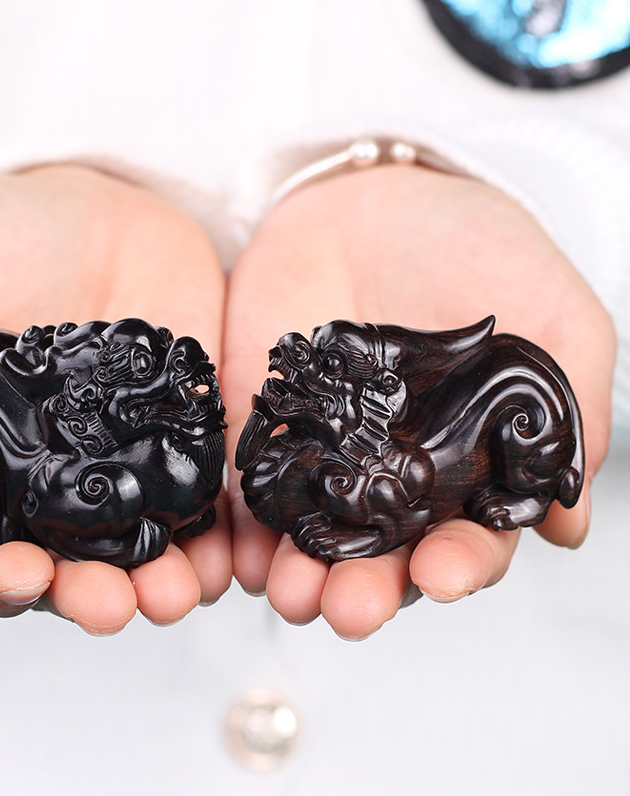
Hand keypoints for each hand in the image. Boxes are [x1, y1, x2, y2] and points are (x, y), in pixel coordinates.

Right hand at [0, 164, 229, 632]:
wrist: (89, 195)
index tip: (24, 580)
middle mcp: (59, 476)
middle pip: (71, 564)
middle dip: (91, 595)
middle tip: (117, 609)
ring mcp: (131, 456)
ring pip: (144, 544)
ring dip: (162, 580)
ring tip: (178, 593)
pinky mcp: (191, 427)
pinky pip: (207, 492)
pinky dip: (218, 530)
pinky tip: (229, 553)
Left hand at [223, 165, 613, 639]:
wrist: (367, 196)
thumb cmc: (469, 245)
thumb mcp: (550, 313)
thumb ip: (569, 410)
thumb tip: (569, 525)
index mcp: (463, 462)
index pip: (467, 536)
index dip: (461, 563)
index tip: (445, 575)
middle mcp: (391, 472)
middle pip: (381, 554)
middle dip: (368, 589)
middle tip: (351, 610)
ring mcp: (322, 453)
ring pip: (311, 536)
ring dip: (301, 574)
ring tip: (291, 593)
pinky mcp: (260, 426)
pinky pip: (248, 487)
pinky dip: (241, 527)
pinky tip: (238, 552)